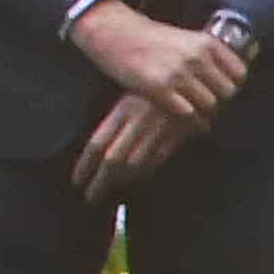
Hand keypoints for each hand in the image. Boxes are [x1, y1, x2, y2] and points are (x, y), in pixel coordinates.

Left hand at [70, 92, 198, 199]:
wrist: (196, 76)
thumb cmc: (159, 82)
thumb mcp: (133, 94)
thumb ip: (120, 118)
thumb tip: (100, 150)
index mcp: (124, 108)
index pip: (97, 143)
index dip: (85, 165)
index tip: (77, 181)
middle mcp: (139, 120)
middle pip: (113, 158)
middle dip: (100, 181)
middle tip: (90, 197)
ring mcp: (160, 129)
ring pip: (136, 164)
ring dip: (123, 181)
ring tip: (112, 193)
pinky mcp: (179, 134)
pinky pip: (158, 159)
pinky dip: (146, 172)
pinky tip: (137, 179)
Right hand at [78, 0, 246, 120]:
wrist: (112, 31)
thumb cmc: (150, 38)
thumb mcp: (186, 38)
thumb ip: (208, 56)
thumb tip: (234, 79)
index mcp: (206, 43)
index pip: (240, 74)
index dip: (233, 85)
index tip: (224, 90)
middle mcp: (196, 57)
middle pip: (227, 93)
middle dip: (219, 100)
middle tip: (208, 104)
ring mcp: (178, 73)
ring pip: (210, 105)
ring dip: (204, 112)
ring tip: (197, 113)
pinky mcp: (160, 89)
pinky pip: (188, 114)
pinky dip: (189, 121)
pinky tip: (186, 121)